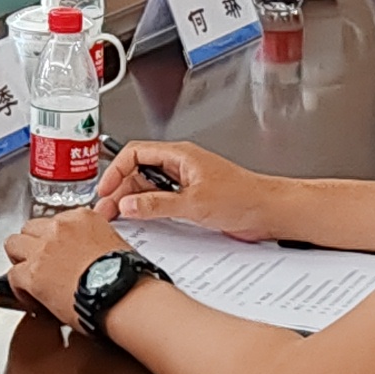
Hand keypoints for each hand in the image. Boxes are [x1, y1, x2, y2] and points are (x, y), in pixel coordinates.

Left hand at [0, 208, 131, 328]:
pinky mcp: (33, 273)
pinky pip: (12, 276)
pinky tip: (31, 297)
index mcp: (81, 218)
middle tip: (39, 261)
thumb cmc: (124, 275)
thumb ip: (95, 241)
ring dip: (19, 259)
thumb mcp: (114, 244)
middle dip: (32, 244)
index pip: (56, 221)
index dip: (53, 239)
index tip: (57, 251)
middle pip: (30, 228)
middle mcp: (59, 228)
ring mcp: (43, 249)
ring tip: (28, 275)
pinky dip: (19, 288)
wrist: (121, 293)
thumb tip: (89, 254)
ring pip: (13, 244)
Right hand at [96, 137, 281, 238]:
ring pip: (148, 187)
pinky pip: (161, 200)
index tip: (105, 190)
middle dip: (120, 189)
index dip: (116, 170)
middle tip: (106, 210)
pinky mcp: (191, 198)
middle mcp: (180, 166)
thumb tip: (128, 205)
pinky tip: (142, 220)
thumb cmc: (244, 197)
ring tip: (118, 217)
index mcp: (180, 156)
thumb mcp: (194, 203)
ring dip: (132, 200)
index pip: (136, 153)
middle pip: (138, 171)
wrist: (269, 212)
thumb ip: (157, 204)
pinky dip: (147, 209)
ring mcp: (185, 182)